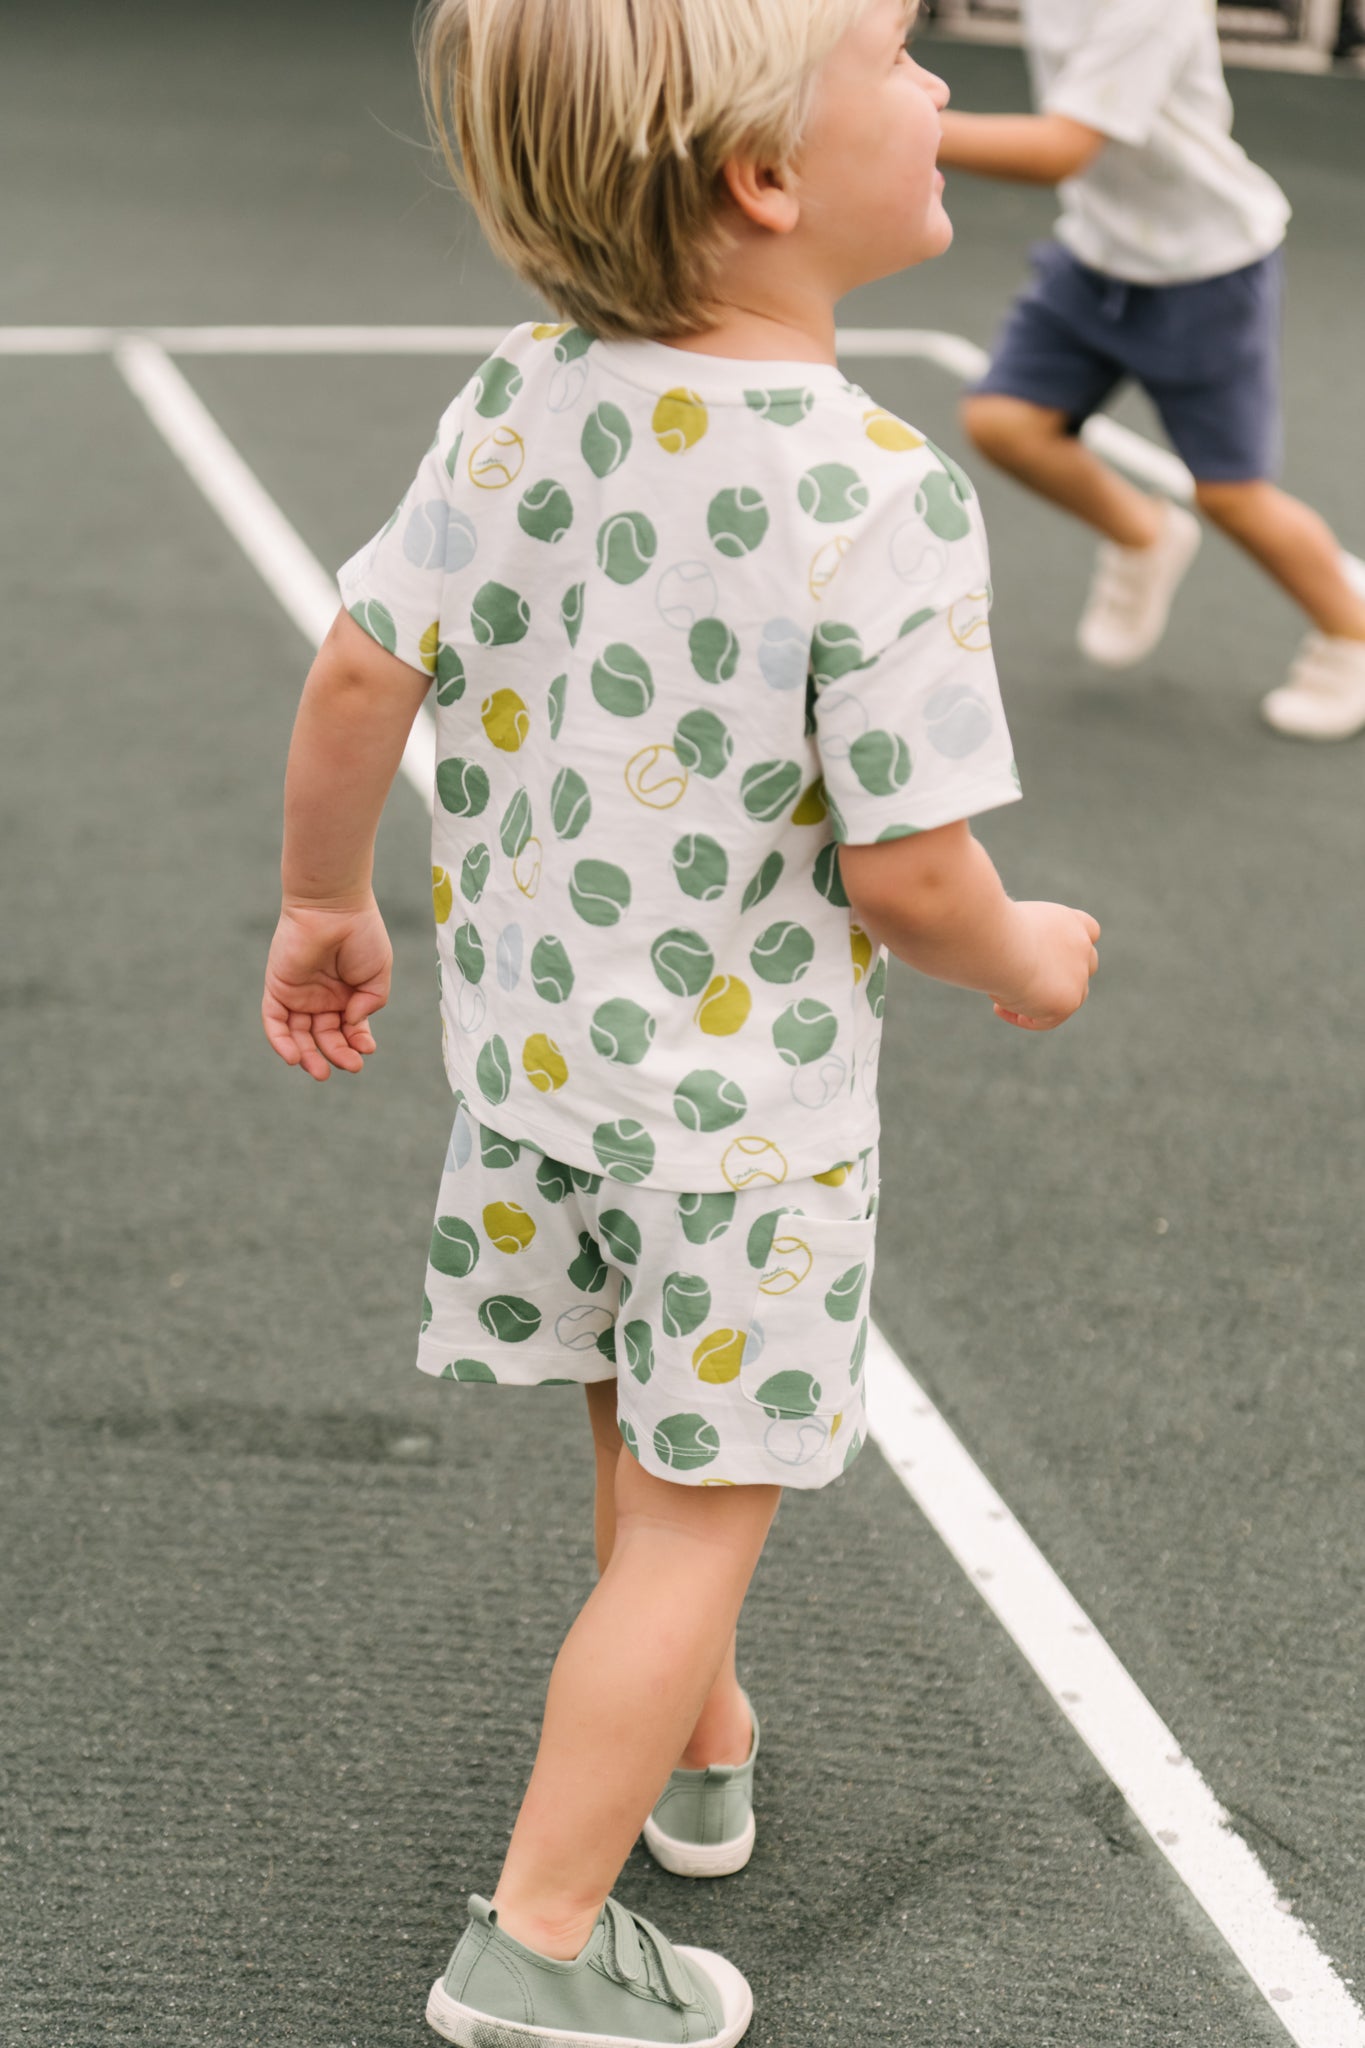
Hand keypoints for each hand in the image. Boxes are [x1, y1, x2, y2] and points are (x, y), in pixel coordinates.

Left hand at [262, 897, 392, 1079]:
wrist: (335, 906)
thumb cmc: (361, 934)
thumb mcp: (378, 974)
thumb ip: (371, 1004)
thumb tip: (353, 1025)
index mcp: (346, 995)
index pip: (348, 1030)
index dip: (357, 1043)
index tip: (367, 1049)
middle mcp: (321, 998)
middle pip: (324, 1037)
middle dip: (337, 1054)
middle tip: (350, 1066)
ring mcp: (299, 994)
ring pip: (299, 1036)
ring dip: (309, 1057)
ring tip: (321, 1073)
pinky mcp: (278, 988)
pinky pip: (275, 1022)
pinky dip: (281, 1042)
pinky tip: (294, 1058)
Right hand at [991, 901, 1099, 1031]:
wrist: (994, 941)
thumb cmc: (987, 926)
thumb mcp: (1005, 925)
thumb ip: (1019, 941)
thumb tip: (1011, 959)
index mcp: (1066, 920)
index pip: (1089, 931)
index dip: (1071, 947)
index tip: (1043, 956)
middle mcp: (1079, 943)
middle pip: (1086, 965)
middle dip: (1061, 977)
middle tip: (1025, 982)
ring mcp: (1079, 973)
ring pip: (1071, 996)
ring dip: (1041, 1001)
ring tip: (1000, 995)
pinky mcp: (1069, 1000)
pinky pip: (1048, 1019)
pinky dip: (1024, 1017)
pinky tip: (998, 1007)